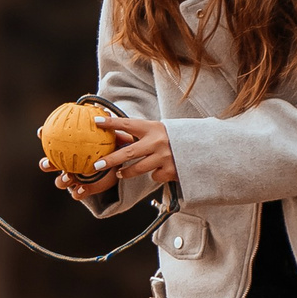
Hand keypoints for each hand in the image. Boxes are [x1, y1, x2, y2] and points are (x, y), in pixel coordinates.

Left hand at [40, 116, 173, 204]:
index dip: (111, 122)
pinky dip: (153, 175)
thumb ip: (140, 133)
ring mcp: (165, 157)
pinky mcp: (171, 171)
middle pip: (129, 152)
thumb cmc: (172, 138)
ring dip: (125, 172)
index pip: (128, 124)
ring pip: (137, 169)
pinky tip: (159, 170)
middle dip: (111, 160)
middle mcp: (158, 142)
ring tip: (119, 173)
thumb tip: (114, 133)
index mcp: (153, 127)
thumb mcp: (157, 130)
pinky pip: (153, 176)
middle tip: (97, 165)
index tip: (96, 121)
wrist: (200, 148)